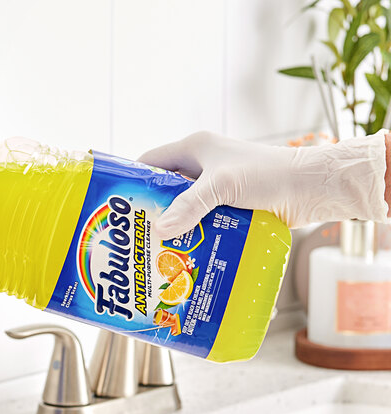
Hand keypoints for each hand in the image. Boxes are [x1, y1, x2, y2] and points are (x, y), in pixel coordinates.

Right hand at [139, 131, 388, 238]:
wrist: (310, 188)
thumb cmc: (269, 174)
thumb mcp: (222, 185)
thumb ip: (190, 206)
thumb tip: (160, 230)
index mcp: (195, 148)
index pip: (152, 161)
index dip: (134, 179)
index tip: (118, 203)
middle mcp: (203, 166)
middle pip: (165, 188)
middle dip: (152, 210)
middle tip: (135, 234)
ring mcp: (216, 188)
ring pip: (184, 208)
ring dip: (174, 226)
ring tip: (156, 248)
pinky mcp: (229, 206)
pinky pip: (202, 220)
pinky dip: (193, 233)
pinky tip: (184, 251)